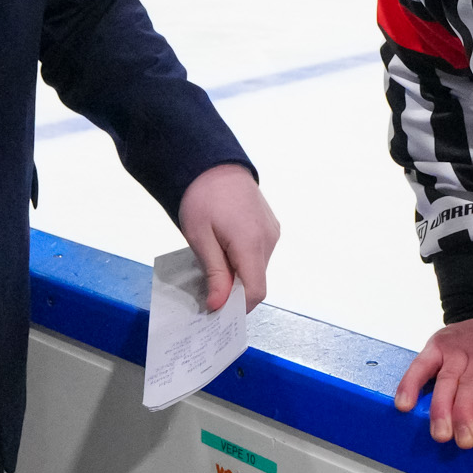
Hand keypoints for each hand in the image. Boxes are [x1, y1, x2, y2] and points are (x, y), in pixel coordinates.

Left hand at [176, 164, 276, 312]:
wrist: (213, 163)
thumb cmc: (202, 198)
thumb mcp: (200, 238)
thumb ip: (215, 273)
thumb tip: (219, 305)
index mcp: (251, 243)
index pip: (256, 291)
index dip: (238, 307)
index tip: (216, 309)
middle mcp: (269, 239)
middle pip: (256, 280)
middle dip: (234, 290)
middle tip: (207, 286)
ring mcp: (272, 232)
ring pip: (257, 268)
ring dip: (238, 274)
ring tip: (214, 261)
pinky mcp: (271, 226)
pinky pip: (259, 253)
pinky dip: (244, 259)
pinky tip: (224, 249)